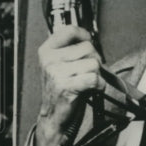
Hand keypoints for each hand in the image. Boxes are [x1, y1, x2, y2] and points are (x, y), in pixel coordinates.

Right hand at [34, 25, 103, 145]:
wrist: (54, 115)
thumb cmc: (61, 90)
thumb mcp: (59, 64)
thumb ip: (71, 49)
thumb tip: (91, 38)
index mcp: (46, 51)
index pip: (70, 30)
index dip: (84, 35)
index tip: (87, 42)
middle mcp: (49, 60)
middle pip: (88, 47)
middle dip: (94, 59)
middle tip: (87, 71)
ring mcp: (56, 73)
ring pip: (93, 63)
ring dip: (96, 74)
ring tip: (86, 81)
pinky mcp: (67, 86)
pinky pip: (94, 78)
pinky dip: (99, 85)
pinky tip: (91, 89)